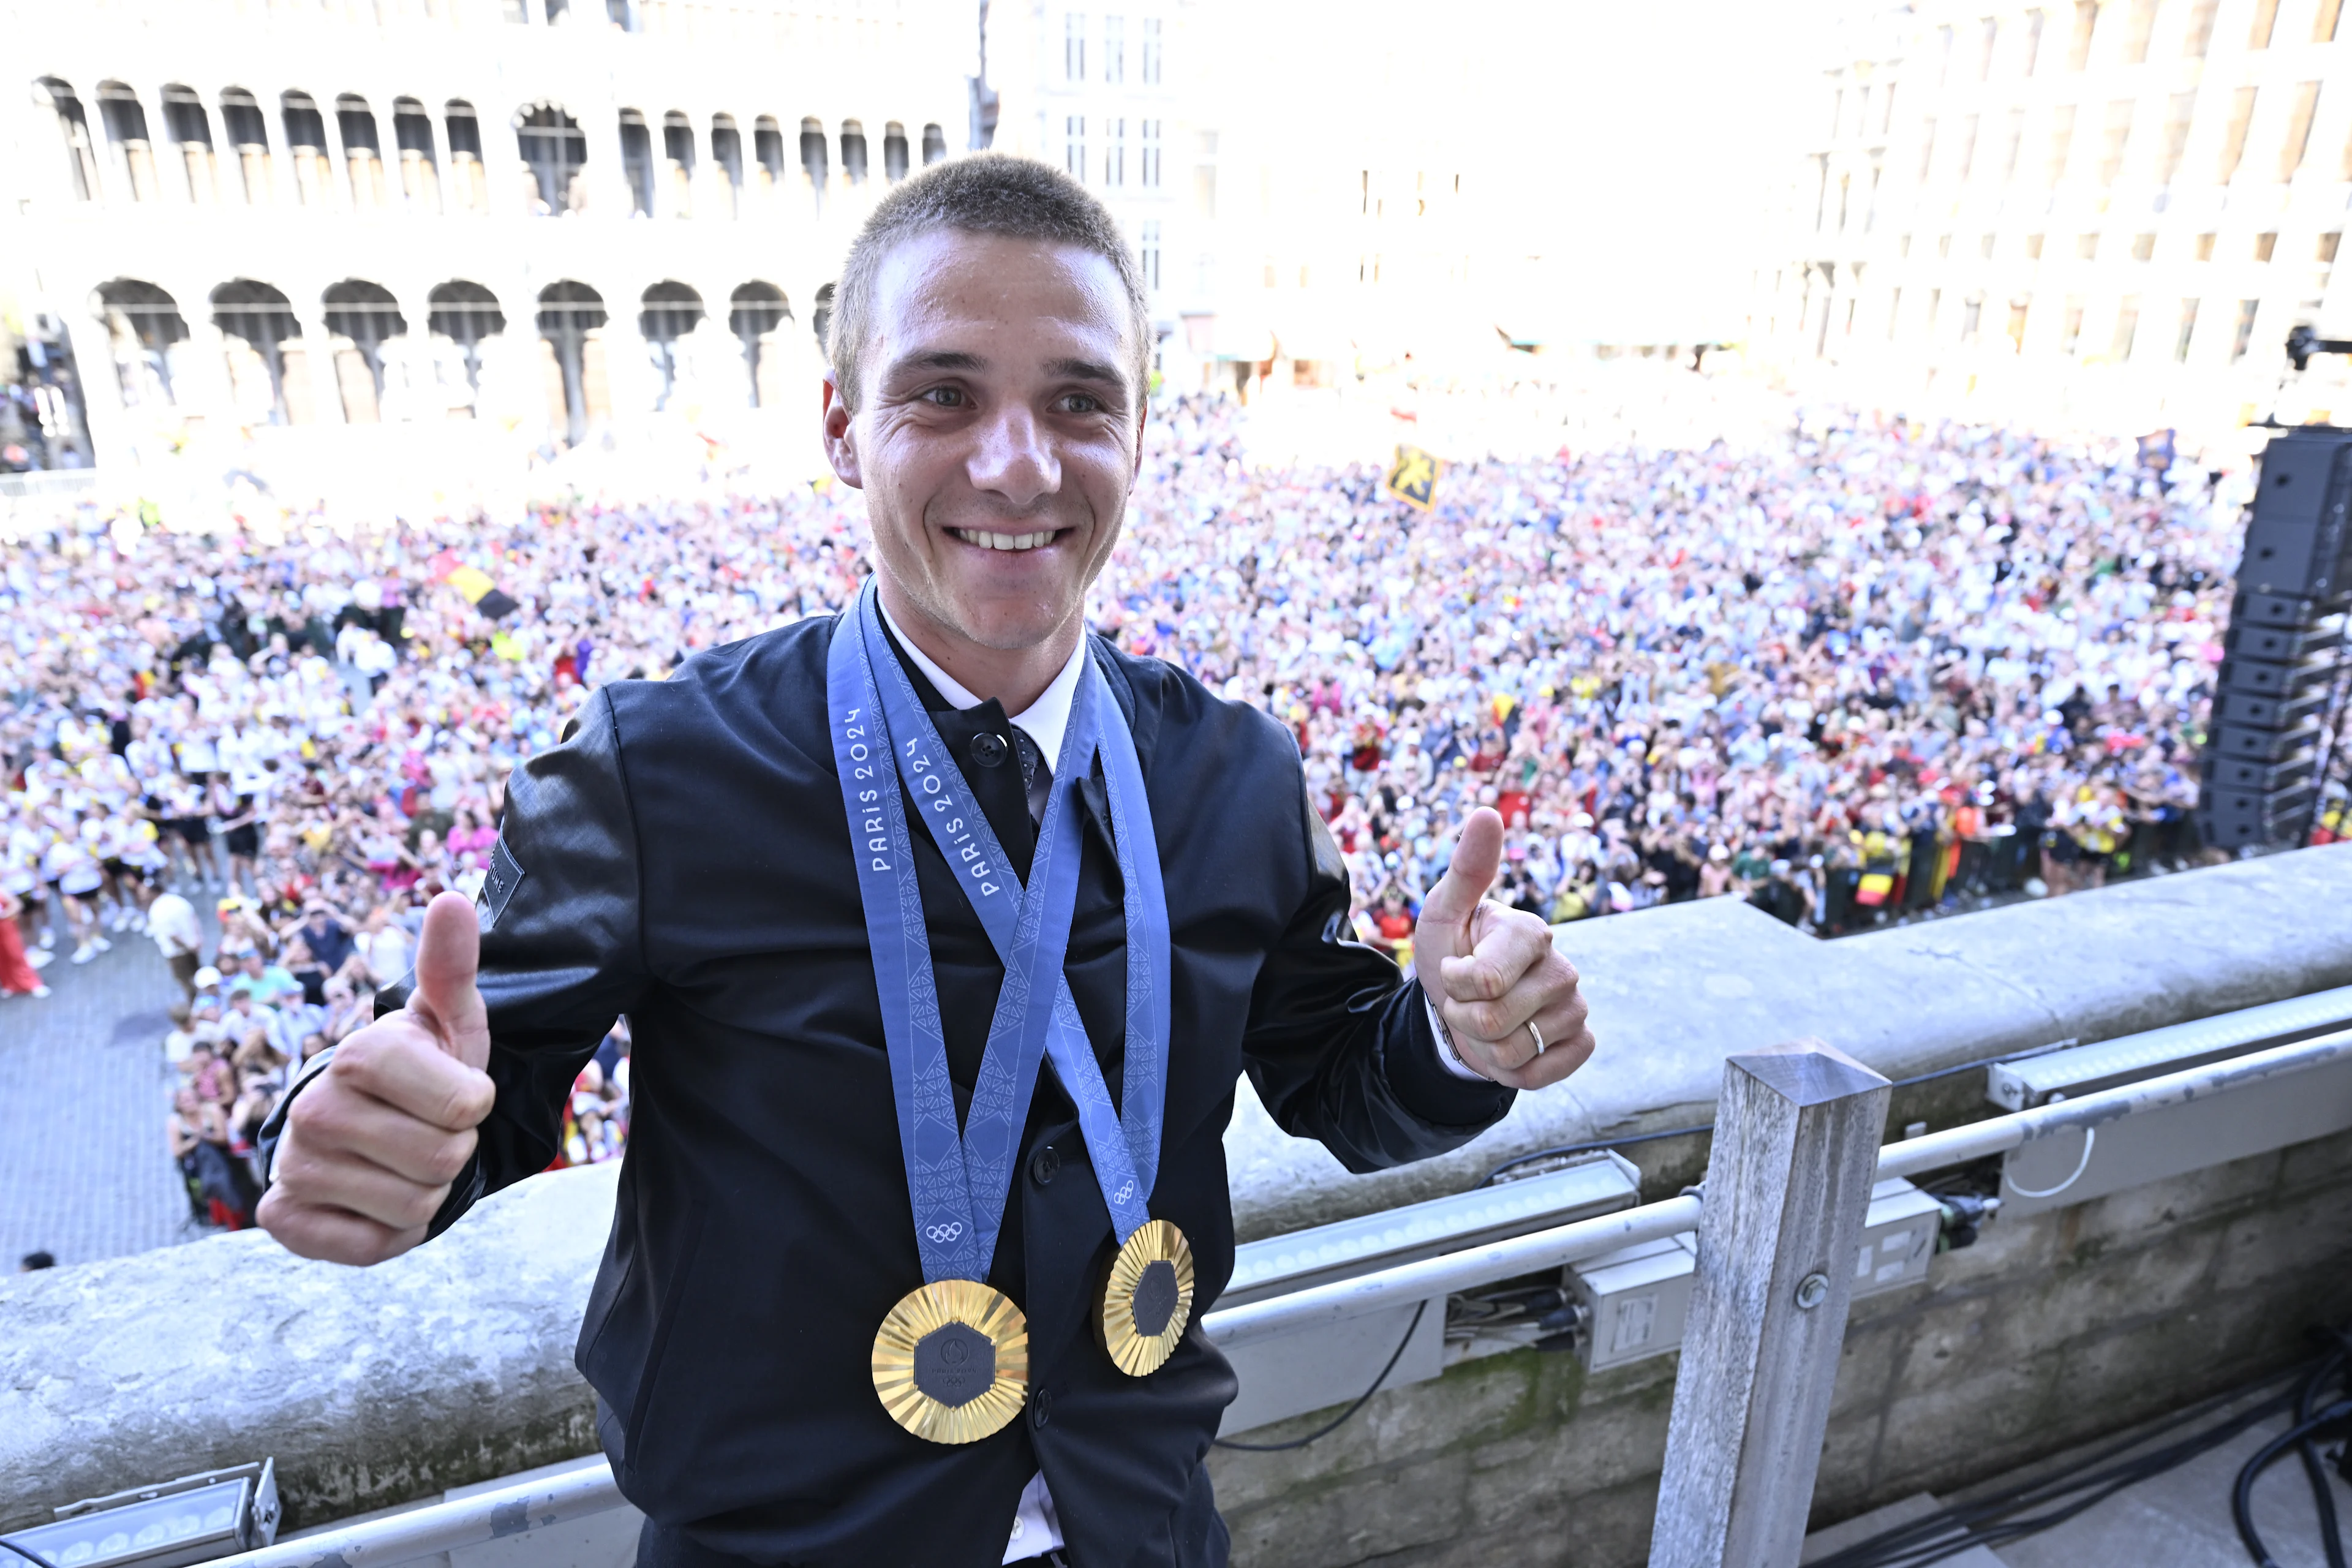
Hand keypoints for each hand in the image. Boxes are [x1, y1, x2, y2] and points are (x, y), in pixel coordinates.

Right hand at [258, 891, 494, 1265]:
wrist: (369, 1125)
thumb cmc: (423, 1070)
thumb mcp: (449, 1019)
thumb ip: (452, 965)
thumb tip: (453, 900)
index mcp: (359, 1055)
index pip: (467, 1107)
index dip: (475, 1106)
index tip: (454, 1093)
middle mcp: (313, 1108)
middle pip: (442, 1161)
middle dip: (452, 1152)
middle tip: (426, 1130)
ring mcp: (294, 1165)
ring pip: (414, 1209)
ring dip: (425, 1194)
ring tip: (400, 1161)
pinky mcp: (284, 1218)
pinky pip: (368, 1246)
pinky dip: (387, 1233)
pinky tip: (371, 1198)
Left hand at [1412, 808, 1594, 1089]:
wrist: (1464, 1004)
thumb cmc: (1454, 950)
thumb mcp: (1444, 912)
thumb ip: (1466, 868)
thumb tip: (1487, 812)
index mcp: (1529, 932)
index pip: (1480, 980)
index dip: (1453, 984)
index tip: (1454, 968)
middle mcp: (1561, 967)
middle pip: (1492, 1021)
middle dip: (1463, 1018)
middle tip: (1466, 1000)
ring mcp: (1575, 1006)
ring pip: (1513, 1052)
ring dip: (1485, 1045)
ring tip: (1487, 1020)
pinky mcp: (1582, 1041)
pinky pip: (1544, 1073)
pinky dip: (1515, 1070)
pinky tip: (1513, 1044)